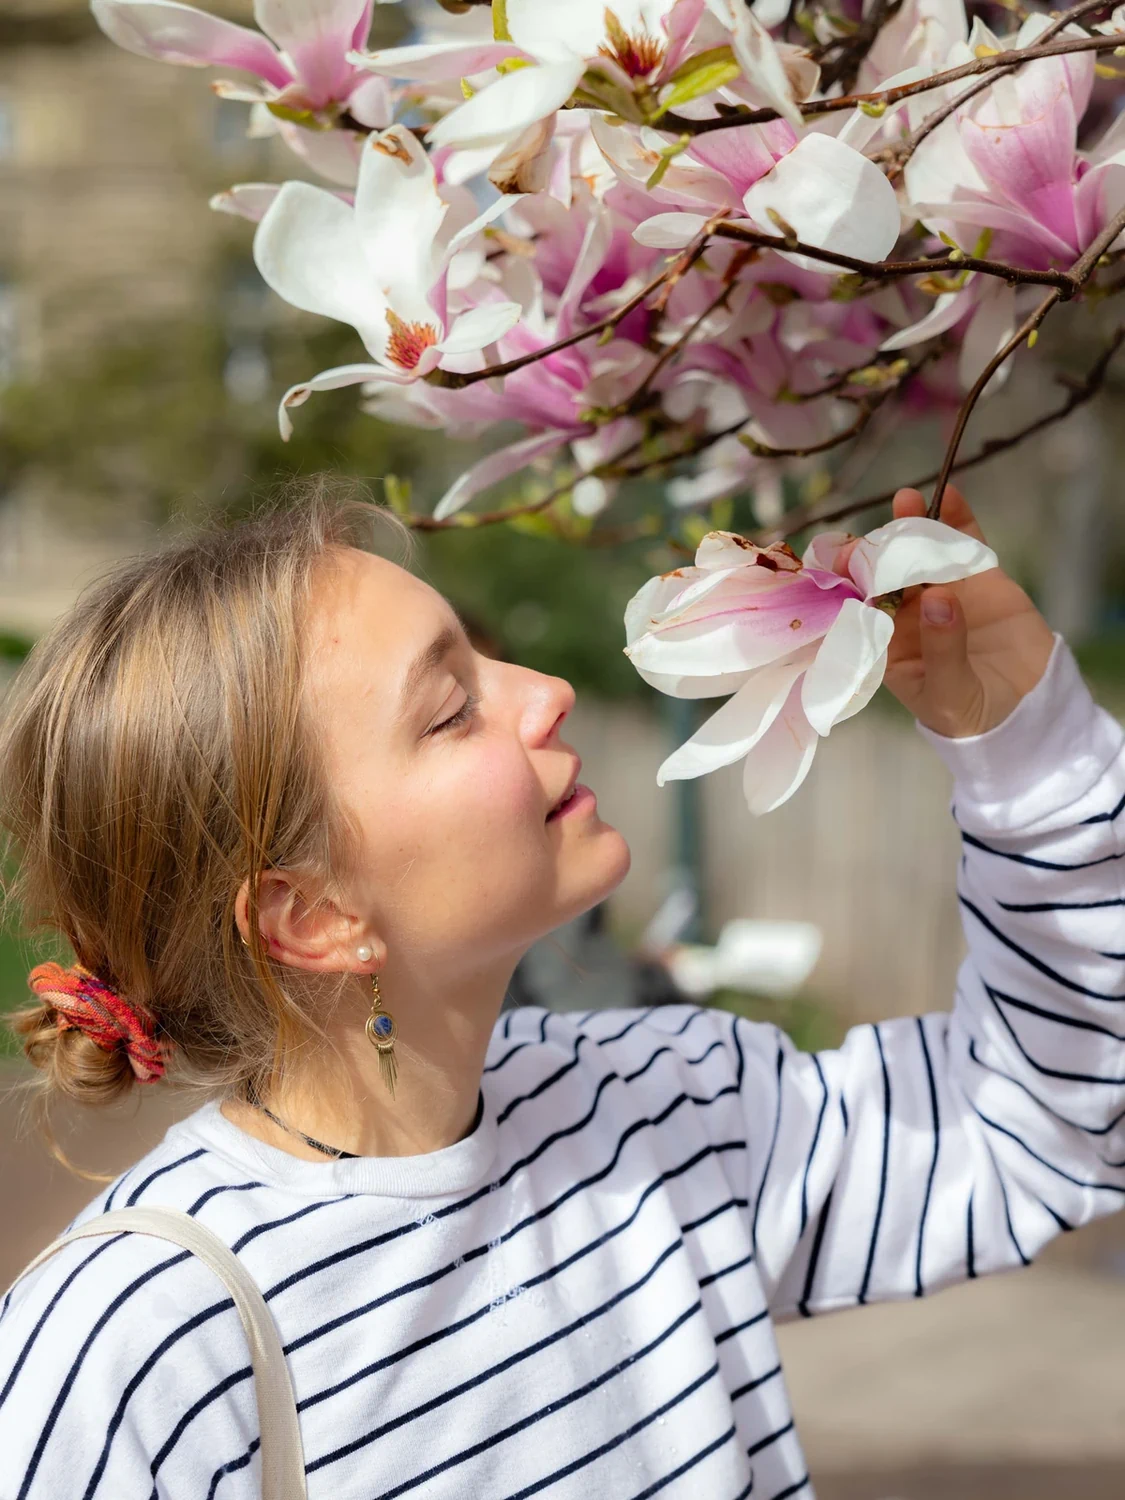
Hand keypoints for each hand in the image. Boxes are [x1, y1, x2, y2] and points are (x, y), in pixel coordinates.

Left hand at [835, 486, 1056, 738]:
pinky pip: (964, 546)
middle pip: (885, 575)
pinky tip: (947, 496)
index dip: (848, 585)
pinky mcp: (980, 582)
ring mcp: (943, 594)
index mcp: (886, 645)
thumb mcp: (949, 692)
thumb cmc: (970, 715)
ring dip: (912, 527)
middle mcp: (907, 615)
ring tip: (906, 499)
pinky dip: (956, 521)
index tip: (841, 566)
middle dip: (876, 551)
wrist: (1027, 712)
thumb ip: (943, 647)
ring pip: (922, 554)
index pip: (859, 608)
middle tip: (872, 537)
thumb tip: (937, 597)